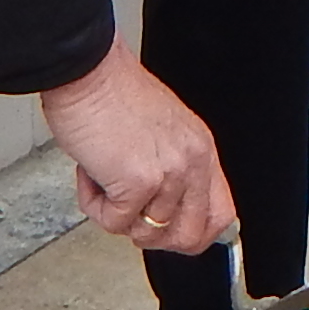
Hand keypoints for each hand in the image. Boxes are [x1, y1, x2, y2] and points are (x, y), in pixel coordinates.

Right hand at [39, 43, 229, 247]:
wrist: (87, 73)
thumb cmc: (111, 95)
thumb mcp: (162, 132)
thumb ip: (172, 168)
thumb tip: (164, 212)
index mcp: (201, 148)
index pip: (221, 214)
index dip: (193, 234)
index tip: (167, 233)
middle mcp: (192, 161)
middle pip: (190, 236)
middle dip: (152, 236)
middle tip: (126, 210)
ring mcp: (169, 173)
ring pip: (145, 233)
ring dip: (114, 212)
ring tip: (103, 175)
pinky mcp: (138, 182)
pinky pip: (115, 222)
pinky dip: (95, 206)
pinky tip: (91, 173)